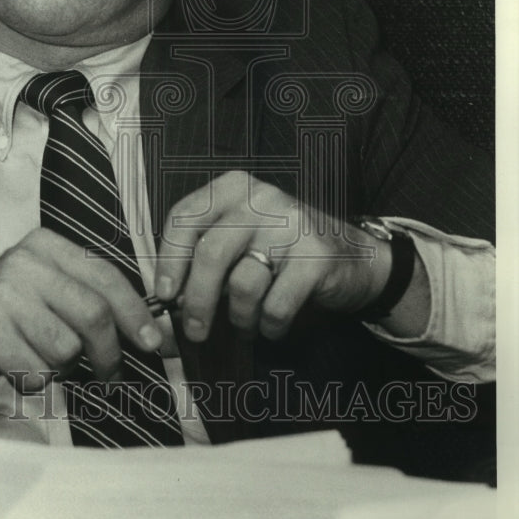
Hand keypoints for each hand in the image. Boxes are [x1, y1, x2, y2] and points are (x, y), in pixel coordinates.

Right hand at [0, 227, 162, 418]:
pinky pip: (36, 372)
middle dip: (109, 353)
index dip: (136, 312)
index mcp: (45, 246)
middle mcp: (24, 263)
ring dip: (60, 368)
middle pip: (93, 314)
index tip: (154, 341)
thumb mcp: (41, 290)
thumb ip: (85, 298)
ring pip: (66, 348)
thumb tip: (147, 326)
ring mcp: (3, 295)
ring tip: (35, 358)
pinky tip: (13, 368)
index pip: (106, 276)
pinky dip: (33, 382)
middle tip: (110, 374)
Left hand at [155, 171, 395, 342]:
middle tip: (194, 330)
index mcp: (233, 188)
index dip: (168, 259)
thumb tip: (164, 298)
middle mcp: (261, 199)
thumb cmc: (283, 252)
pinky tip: (272, 326)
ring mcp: (292, 224)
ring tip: (245, 325)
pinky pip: (276, 304)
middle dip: (197, 300)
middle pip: (210, 254)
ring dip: (239, 318)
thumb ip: (203, 256)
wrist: (355, 258)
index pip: (185, 217)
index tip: (164, 293)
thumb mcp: (240, 239)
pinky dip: (269, 326)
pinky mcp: (317, 256)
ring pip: (243, 284)